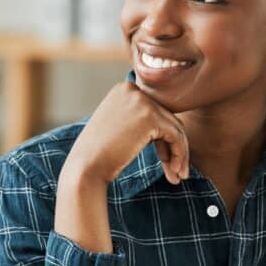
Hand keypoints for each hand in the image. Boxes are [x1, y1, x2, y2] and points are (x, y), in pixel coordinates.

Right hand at [63, 81, 189, 185]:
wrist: (85, 167)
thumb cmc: (99, 154)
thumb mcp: (117, 126)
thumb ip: (138, 119)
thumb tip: (171, 126)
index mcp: (123, 89)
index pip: (155, 111)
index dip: (162, 138)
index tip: (164, 161)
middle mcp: (132, 89)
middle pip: (167, 118)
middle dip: (173, 146)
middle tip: (176, 172)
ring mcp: (142, 101)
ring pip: (175, 127)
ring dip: (180, 153)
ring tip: (178, 176)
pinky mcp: (150, 116)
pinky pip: (176, 136)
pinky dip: (180, 155)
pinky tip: (174, 172)